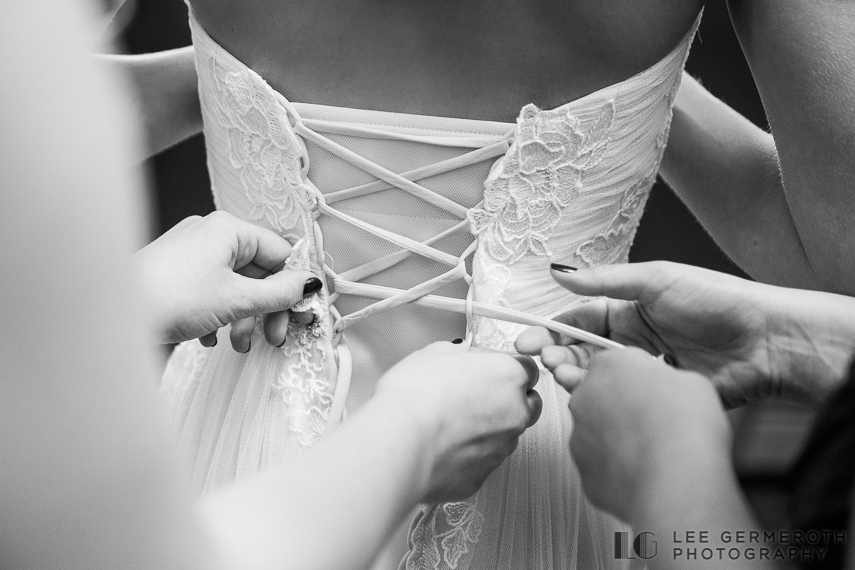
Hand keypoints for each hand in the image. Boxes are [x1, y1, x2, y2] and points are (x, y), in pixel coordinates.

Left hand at [134, 212, 321, 346]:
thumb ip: (279, 293)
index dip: (293, 287)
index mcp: (229, 230)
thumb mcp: (237, 299)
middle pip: (258, 272)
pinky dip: (219, 316)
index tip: (300, 315)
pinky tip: (210, 340)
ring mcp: (191, 253)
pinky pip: (211, 292)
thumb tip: (309, 284)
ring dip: (243, 318)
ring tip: (237, 345)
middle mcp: (210, 235)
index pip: (280, 253)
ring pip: (234, 285)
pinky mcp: (176, 274)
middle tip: (273, 338)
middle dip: (267, 309)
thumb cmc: (171, 298)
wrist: (110, 317)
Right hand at [374, 341, 542, 502]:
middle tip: (476, 396)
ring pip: (506, 436)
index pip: (528, 369)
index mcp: (508, 376)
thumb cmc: (416, 396)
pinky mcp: (481, 477)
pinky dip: (468, 456)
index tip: (489, 369)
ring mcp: (501, 449)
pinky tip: (443, 447)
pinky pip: (481, 464)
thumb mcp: (431, 354)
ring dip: (488, 429)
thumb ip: (454, 353)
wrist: (402, 441)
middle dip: (509, 400)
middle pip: (527, 405)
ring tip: (453, 424)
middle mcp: (515, 414)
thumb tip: (456, 355)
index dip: (507, 368)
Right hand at [516, 261, 854, 407]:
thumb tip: (558, 271)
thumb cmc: (716, 300)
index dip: (552, 329)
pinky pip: (624, 400)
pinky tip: (591, 397)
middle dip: (557, 354)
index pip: (579, 319)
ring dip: (576, 376)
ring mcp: (646, 371)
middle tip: (542, 360)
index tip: (528, 339)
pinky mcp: (660, 398)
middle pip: (582, 351)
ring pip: (599, 378)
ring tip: (563, 375)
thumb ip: (604, 281)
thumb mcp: (655, 280)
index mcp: (630, 310)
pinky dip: (604, 399)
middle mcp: (634, 341)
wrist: (767, 340)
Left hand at [569, 348, 730, 523]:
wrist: (675, 482)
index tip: (656, 390)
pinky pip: (600, 464)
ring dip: (618, 437)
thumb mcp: (693, 382)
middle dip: (622, 406)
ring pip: (596, 432)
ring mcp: (579, 435)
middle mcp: (585, 396)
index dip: (640, 378)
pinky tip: (643, 472)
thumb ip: (667, 379)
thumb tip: (668, 389)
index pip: (618, 363)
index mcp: (610, 366)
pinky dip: (618, 468)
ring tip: (652, 451)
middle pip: (600, 395)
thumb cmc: (686, 427)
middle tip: (654, 421)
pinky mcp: (584, 470)